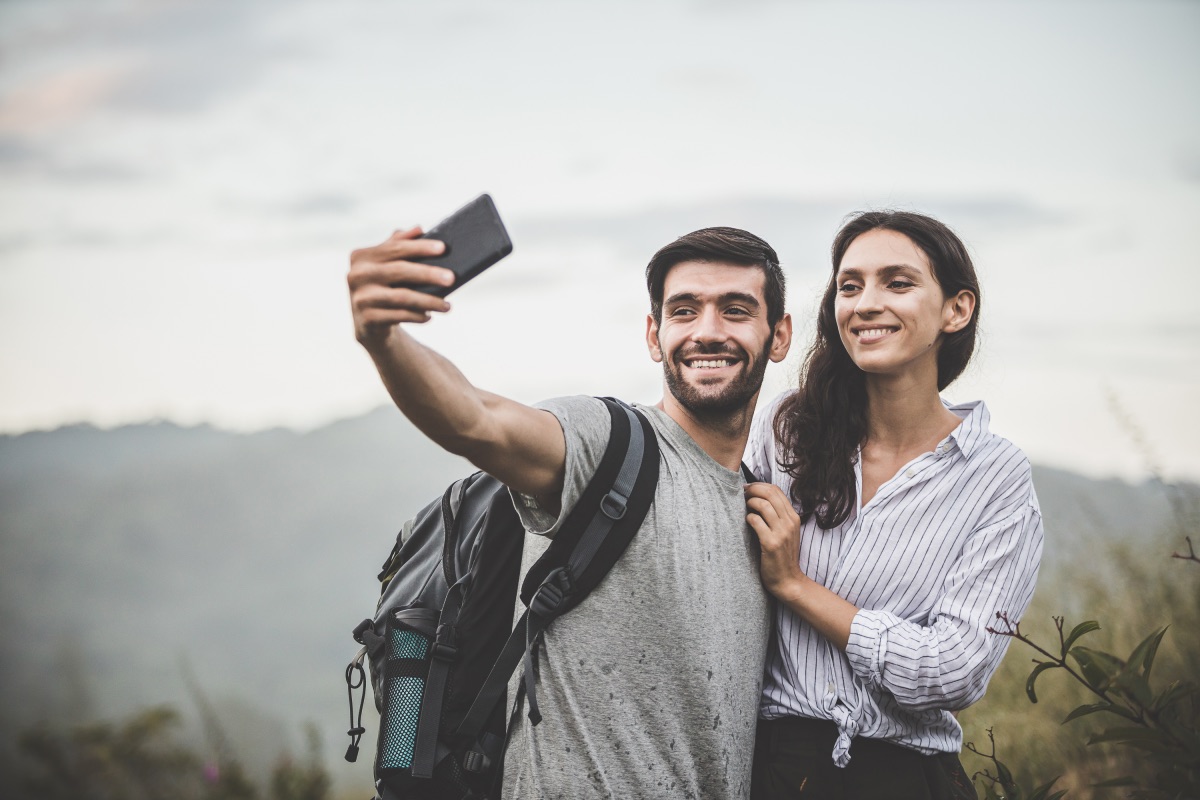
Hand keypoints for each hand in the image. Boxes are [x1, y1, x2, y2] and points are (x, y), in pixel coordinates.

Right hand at [347, 226, 456, 346]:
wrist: (367, 322)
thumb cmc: (382, 286)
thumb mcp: (385, 264)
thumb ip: (398, 244)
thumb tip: (418, 229)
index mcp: (361, 257)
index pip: (395, 248)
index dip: (420, 247)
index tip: (443, 248)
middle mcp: (356, 275)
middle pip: (399, 270)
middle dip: (428, 274)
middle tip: (452, 278)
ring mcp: (360, 298)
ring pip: (402, 297)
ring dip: (429, 301)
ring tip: (447, 305)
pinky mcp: (367, 319)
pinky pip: (400, 316)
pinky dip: (418, 316)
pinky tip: (429, 316)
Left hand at [745, 482, 806, 601]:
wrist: (788, 581)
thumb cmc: (782, 556)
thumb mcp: (786, 533)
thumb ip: (777, 516)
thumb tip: (758, 498)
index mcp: (793, 517)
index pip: (776, 490)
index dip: (759, 486)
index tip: (748, 489)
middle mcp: (789, 522)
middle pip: (769, 493)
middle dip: (752, 490)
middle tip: (742, 494)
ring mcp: (781, 533)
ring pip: (763, 505)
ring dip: (749, 502)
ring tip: (743, 508)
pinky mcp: (771, 543)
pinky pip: (756, 521)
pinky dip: (748, 518)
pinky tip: (746, 522)